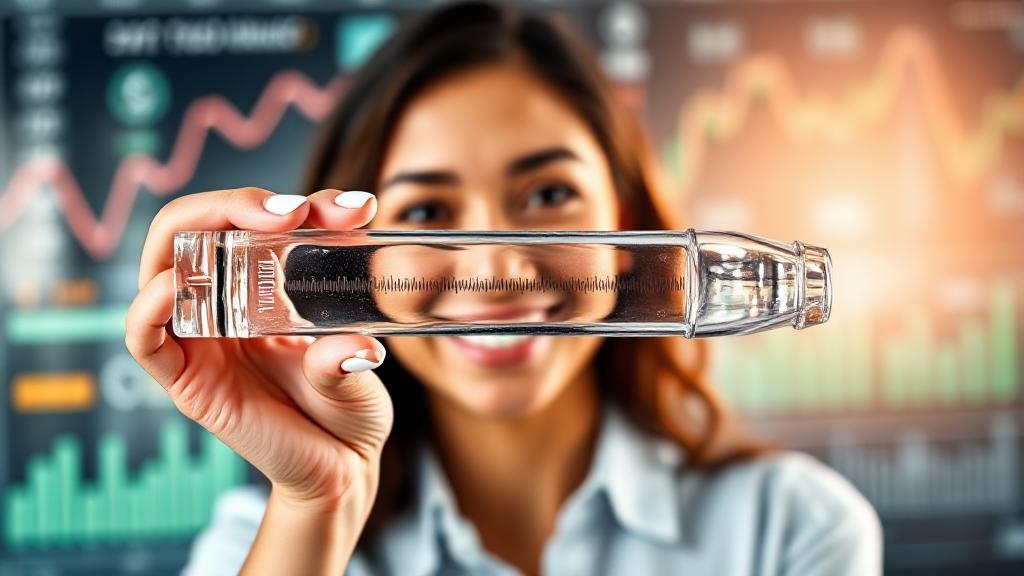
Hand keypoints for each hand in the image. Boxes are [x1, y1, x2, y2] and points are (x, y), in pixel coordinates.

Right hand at [125, 187, 391, 511]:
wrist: (341, 470)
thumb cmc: (347, 408)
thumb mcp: (360, 363)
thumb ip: (350, 351)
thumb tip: (354, 348)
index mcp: (262, 286)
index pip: (254, 222)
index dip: (296, 204)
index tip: (352, 209)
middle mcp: (224, 304)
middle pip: (195, 228)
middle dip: (237, 203)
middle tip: (295, 210)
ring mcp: (202, 339)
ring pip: (163, 265)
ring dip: (200, 231)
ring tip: (259, 224)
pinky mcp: (186, 381)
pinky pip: (145, 337)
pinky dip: (151, 305)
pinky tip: (178, 286)